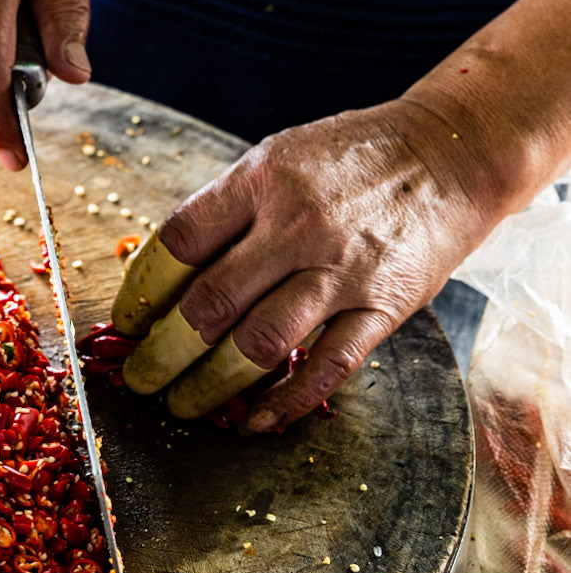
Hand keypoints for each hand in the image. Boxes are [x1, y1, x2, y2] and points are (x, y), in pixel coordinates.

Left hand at [115, 93, 515, 428]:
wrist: (447, 151)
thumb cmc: (350, 157)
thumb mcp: (278, 159)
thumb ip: (230, 211)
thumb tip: (169, 274)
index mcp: (260, 179)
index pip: (180, 241)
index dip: (143, 290)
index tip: (124, 324)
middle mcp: (296, 224)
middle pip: (211, 301)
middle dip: (164, 352)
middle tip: (140, 381)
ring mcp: (342, 269)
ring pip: (261, 343)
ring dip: (212, 385)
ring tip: (184, 406)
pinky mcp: (384, 305)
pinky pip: (329, 367)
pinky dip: (287, 402)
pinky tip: (255, 421)